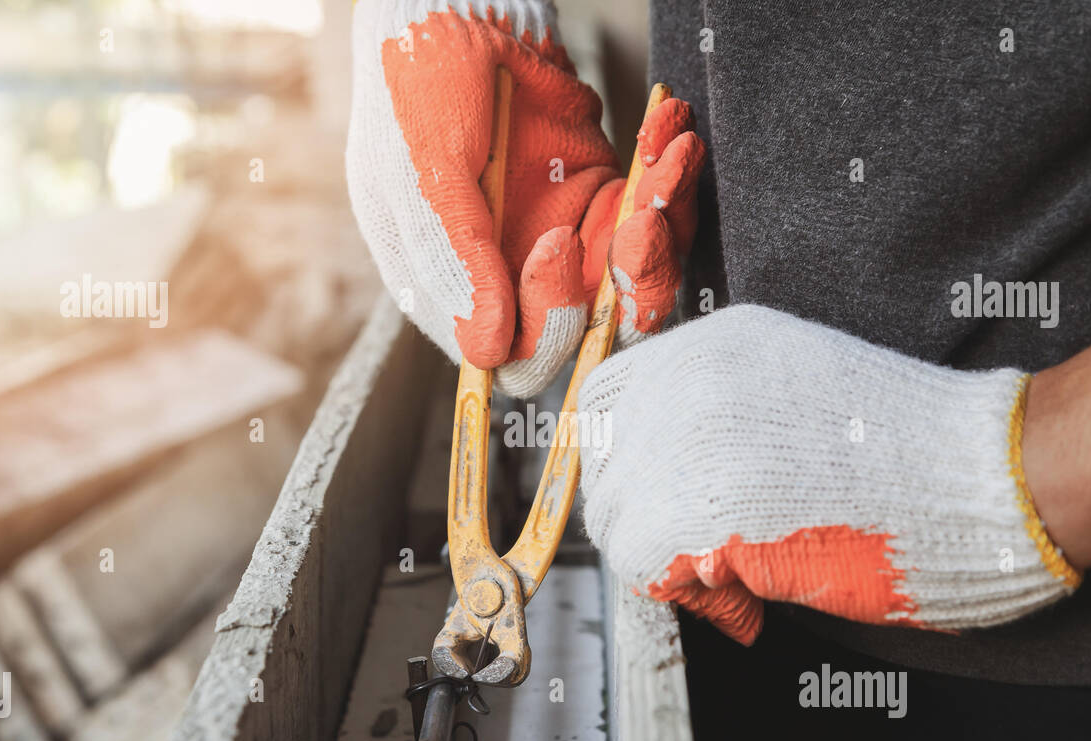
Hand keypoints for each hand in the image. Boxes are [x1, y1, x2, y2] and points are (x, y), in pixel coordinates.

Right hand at [348, 0, 703, 396]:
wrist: (459, 7)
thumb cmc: (419, 85)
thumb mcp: (426, 175)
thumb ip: (460, 262)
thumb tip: (487, 352)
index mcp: (460, 290)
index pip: (520, 356)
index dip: (550, 321)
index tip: (556, 243)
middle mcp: (515, 278)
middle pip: (593, 327)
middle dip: (632, 280)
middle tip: (642, 219)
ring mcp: (565, 237)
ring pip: (637, 277)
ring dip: (667, 221)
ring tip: (672, 153)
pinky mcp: (604, 196)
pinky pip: (654, 213)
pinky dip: (671, 174)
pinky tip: (669, 127)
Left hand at [577, 305, 1081, 643]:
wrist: (991, 477)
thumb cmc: (914, 447)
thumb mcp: (797, 384)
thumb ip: (716, 413)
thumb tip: (655, 473)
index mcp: (713, 346)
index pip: (603, 401)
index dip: (619, 463)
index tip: (652, 501)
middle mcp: (691, 383)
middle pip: (601, 468)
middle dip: (642, 523)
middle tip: (701, 555)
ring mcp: (694, 442)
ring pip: (616, 523)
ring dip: (667, 566)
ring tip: (736, 579)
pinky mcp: (708, 509)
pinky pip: (644, 567)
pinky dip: (692, 600)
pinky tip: (748, 604)